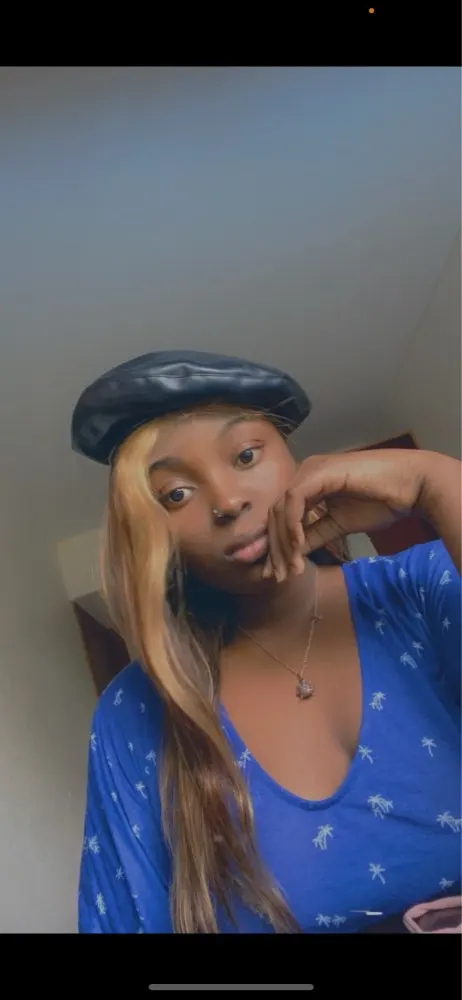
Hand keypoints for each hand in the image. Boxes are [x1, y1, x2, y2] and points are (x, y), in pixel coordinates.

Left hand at [262, 448, 430, 581]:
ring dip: (284, 542)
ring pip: (281, 509)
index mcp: (308, 485)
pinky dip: (293, 524)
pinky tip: (299, 546)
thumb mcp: (339, 524)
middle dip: (276, 549)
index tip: (279, 574)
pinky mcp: (320, 471)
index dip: (277, 546)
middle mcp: (305, 474)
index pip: (281, 516)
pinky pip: (295, 499)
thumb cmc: (381, 501)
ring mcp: (311, 470)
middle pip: (276, 514)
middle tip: (278, 576)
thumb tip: (293, 554)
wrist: (412, 486)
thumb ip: (314, 535)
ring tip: (291, 568)